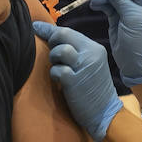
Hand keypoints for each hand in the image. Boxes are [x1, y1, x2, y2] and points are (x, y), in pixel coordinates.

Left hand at [32, 22, 122, 141]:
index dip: (49, 29)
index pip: (69, 31)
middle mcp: (91, 55)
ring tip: (58, 68)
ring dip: (54, 58)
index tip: (35, 27)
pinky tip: (60, 81)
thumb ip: (77, 52)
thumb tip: (52, 39)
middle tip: (51, 54)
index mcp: (94, 49)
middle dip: (51, 42)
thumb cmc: (93, 90)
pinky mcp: (75, 81)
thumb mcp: (90, 66)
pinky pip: (57, 70)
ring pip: (61, 50)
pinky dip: (55, 75)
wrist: (105, 114)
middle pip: (63, 35)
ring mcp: (84, 67)